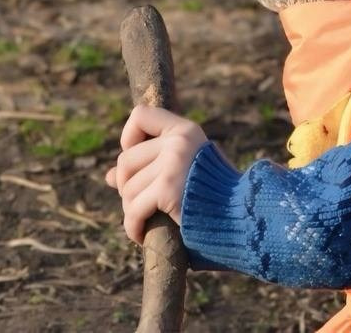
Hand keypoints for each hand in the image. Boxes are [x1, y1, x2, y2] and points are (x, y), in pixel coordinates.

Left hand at [104, 105, 206, 243]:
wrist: (242, 219)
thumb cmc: (214, 199)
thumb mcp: (183, 173)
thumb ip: (150, 168)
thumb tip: (108, 176)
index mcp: (186, 131)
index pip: (140, 115)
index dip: (130, 138)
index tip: (140, 162)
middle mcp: (179, 141)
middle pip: (125, 161)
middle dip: (128, 188)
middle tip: (145, 204)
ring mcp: (173, 164)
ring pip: (127, 190)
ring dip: (133, 211)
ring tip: (150, 221)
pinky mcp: (168, 190)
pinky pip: (133, 211)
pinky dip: (134, 227)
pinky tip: (143, 235)